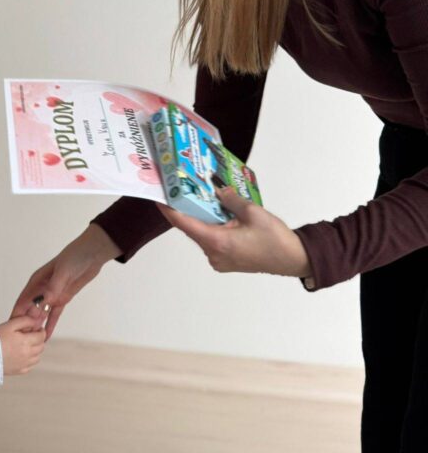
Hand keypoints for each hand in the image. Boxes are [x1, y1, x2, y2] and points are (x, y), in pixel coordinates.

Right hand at [0, 316, 46, 375]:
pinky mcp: (19, 371)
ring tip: (27, 345)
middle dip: (39, 340)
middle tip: (32, 336)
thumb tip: (35, 321)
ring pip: (38, 357)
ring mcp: (24, 364)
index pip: (42, 336)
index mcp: (26, 342)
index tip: (38, 329)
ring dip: (36, 350)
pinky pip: (31, 366)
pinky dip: (30, 360)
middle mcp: (28, 354)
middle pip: (41, 347)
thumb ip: (24, 321)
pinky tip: (23, 356)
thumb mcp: (9, 325)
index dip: (41, 331)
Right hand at [10, 224, 120, 339]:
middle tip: (21, 341)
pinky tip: (47, 335)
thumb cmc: (75, 257)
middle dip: (26, 323)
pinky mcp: (63, 298)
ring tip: (32, 341)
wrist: (92, 253)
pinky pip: (55, 314)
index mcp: (37, 281)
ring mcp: (53, 294)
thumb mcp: (63, 272)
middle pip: (30, 309)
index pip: (23, 300)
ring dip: (37, 325)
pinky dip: (51, 324)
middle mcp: (42, 289)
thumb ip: (53, 288)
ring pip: (42, 313)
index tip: (10, 328)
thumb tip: (42, 303)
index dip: (17, 314)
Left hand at [158, 187, 311, 276]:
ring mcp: (219, 260)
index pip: (185, 224)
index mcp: (217, 242)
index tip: (159, 198)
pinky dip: (214, 228)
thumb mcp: (253, 212)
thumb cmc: (275, 238)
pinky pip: (213, 241)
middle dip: (190, 210)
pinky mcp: (226, 261)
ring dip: (205, 218)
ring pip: (204, 234)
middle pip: (194, 229)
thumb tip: (217, 190)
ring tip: (207, 199)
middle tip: (187, 190)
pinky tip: (222, 214)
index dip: (169, 210)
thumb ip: (231, 200)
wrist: (293, 259)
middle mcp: (213, 254)